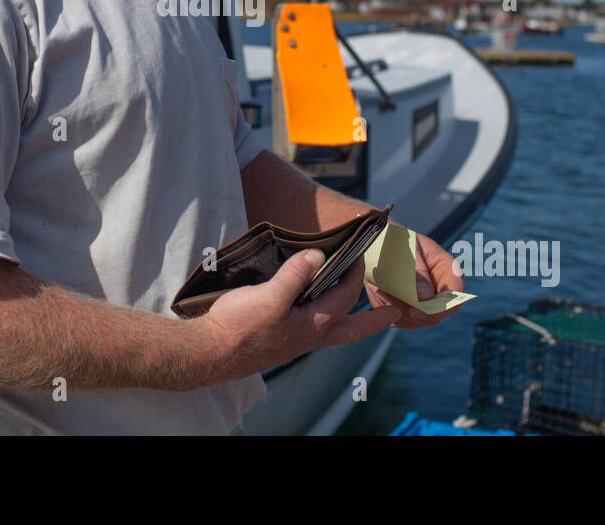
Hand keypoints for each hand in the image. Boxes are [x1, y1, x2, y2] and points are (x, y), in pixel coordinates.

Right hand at [193, 249, 399, 385]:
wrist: (210, 351)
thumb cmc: (240, 328)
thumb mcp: (270, 296)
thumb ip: (296, 275)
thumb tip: (318, 255)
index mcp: (314, 326)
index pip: (346, 296)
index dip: (354, 272)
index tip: (359, 252)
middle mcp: (310, 336)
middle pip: (351, 330)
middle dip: (373, 321)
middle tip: (394, 315)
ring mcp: (295, 340)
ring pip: (332, 328)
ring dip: (348, 316)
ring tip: (357, 306)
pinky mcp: (280, 339)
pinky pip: (311, 325)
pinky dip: (321, 314)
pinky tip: (312, 304)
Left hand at [364, 228, 464, 329]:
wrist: (376, 242)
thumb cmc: (394, 241)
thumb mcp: (405, 251)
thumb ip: (417, 273)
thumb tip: (425, 297)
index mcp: (447, 269)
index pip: (455, 297)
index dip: (439, 309)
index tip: (414, 310)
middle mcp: (440, 288)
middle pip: (435, 314)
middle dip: (411, 311)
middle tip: (386, 295)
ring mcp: (425, 301)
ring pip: (417, 320)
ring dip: (397, 310)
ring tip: (380, 289)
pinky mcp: (408, 308)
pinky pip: (401, 320)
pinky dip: (389, 311)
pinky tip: (379, 292)